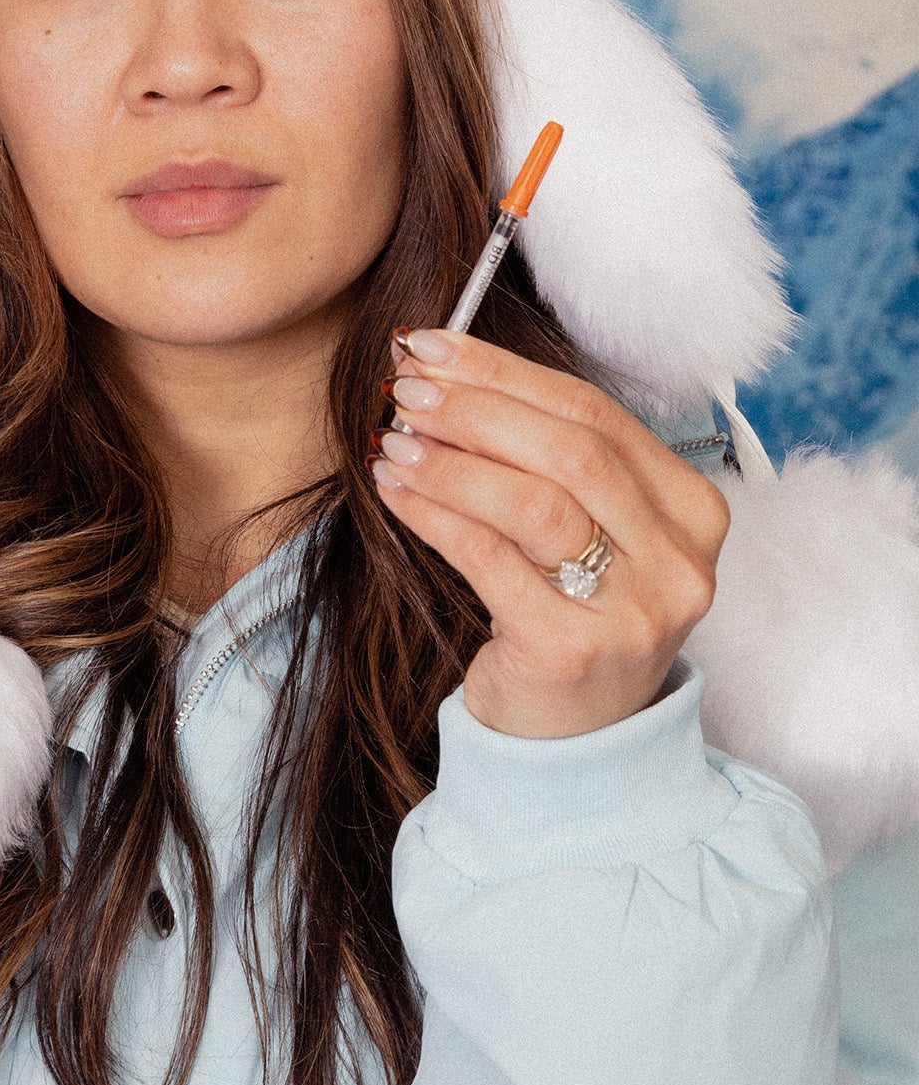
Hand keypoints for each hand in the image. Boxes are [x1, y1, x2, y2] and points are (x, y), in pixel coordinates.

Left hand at [368, 328, 729, 738]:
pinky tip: (395, 491)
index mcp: (691, 510)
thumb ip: (544, 455)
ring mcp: (632, 611)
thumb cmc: (572, 611)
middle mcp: (677, 560)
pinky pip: (489, 560)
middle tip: (407, 387)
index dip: (507, 372)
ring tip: (394, 441)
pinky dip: (433, 515)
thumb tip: (444, 372)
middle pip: (572, 451)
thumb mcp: (587, 529)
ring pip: (536, 503)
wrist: (577, 738)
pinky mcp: (570, 652)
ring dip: (452, 461)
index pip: (596, 413)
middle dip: (478, 407)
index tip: (434, 346)